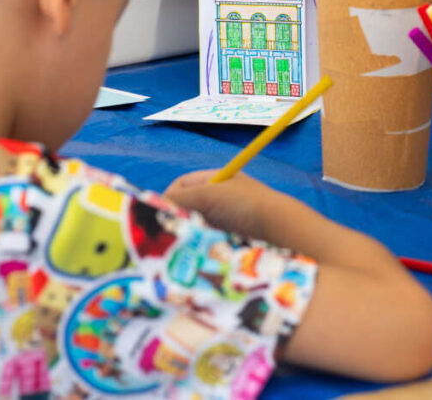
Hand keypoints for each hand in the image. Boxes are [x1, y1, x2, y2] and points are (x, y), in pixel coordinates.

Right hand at [164, 170, 284, 239]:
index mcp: (214, 180)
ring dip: (188, 233)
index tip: (162, 214)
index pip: (180, 186)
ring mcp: (223, 217)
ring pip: (193, 226)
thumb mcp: (210, 195)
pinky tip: (197, 250)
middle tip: (171, 231)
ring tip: (185, 242)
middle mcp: (217, 197)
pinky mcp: (228, 237)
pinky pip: (205, 239)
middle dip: (177, 218)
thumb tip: (150, 205)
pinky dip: (199, 244)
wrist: (281, 229)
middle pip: (185, 207)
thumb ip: (180, 199)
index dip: (169, 198)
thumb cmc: (246, 204)